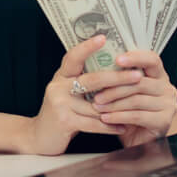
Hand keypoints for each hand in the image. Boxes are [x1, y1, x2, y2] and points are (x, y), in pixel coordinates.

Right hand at [26, 35, 143, 154]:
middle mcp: (59, 86)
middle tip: (138, 75)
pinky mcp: (64, 121)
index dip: (87, 47)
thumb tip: (116, 69)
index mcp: (62, 75)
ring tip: (137, 104)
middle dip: (118, 77)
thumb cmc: (62, 112)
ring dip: (119, 107)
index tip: (103, 37)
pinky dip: (109, 126)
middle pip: (93, 79)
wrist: (38, 138)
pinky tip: (122, 127)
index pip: (74, 56)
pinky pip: (93, 123)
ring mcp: (60, 104)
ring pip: (96, 104)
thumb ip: (85, 82)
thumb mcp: (69, 92)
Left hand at [89, 50, 176, 147]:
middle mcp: (167, 88)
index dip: (136, 57)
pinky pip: (137, 116)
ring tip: (98, 107)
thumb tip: (99, 67)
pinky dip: (118, 117)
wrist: (138, 143)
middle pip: (140, 82)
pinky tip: (106, 118)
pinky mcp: (164, 121)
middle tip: (97, 94)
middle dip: (115, 88)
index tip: (117, 59)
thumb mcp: (126, 93)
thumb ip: (121, 80)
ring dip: (114, 104)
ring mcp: (168, 105)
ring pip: (137, 100)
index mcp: (160, 76)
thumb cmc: (130, 114)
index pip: (152, 59)